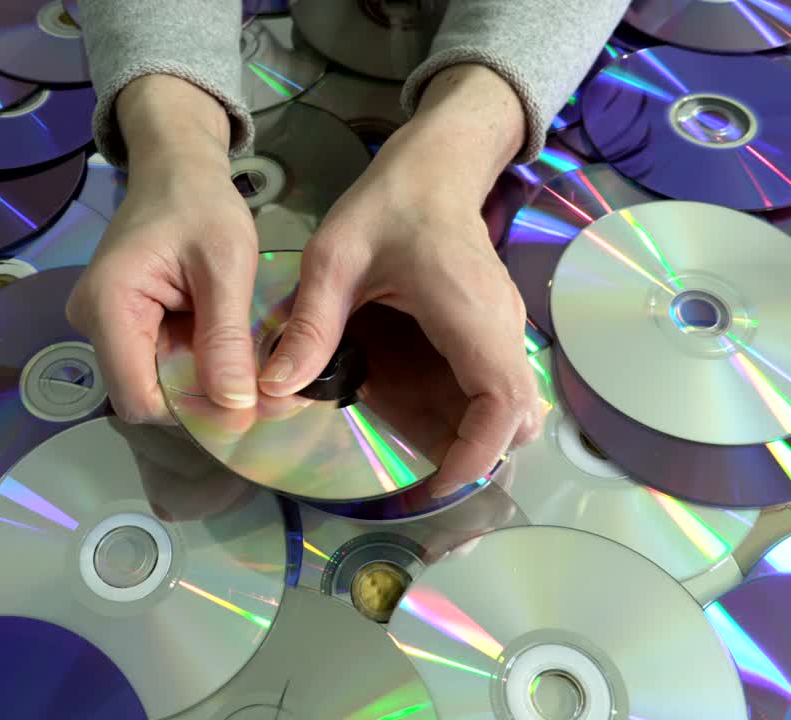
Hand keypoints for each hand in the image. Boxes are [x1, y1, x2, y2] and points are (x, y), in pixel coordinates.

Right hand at [67, 75, 259, 422]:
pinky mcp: (120, 325)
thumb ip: (227, 337)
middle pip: (146, 396)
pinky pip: (156, 364)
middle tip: (257, 385)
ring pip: (154, 384)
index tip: (245, 402)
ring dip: (200, 382)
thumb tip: (236, 407)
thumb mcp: (226, 264)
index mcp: (108, 305)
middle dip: (201, 399)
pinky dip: (193, 364)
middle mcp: (92, 323)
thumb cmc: (200, 203)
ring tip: (243, 359)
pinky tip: (223, 345)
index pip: (140, 399)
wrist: (176, 169)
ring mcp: (102, 326)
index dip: (192, 411)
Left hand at [258, 64, 544, 491]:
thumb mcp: (334, 258)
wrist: (436, 167)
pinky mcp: (493, 333)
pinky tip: (416, 412)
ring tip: (412, 451)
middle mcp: (500, 330)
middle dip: (476, 457)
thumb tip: (274, 389)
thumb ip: (309, 324)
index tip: (435, 483)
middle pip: (516, 420)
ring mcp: (504, 332)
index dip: (477, 453)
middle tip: (419, 480)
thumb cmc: (390, 204)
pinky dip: (469, 415)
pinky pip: (495, 390)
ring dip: (472, 439)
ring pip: (512, 410)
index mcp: (470, 314)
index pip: (502, 403)